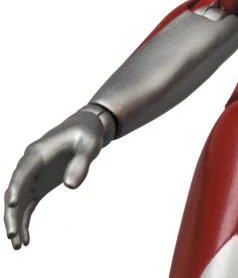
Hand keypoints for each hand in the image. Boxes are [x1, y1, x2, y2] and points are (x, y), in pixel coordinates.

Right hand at [4, 108, 106, 248]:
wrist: (87, 128)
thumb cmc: (87, 133)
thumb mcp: (90, 144)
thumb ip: (81, 162)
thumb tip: (71, 186)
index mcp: (38, 153)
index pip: (23, 172)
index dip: (16, 188)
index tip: (13, 205)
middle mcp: (30, 165)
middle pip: (14, 191)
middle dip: (11, 214)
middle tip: (13, 236)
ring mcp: (32, 177)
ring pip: (17, 202)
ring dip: (16, 222)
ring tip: (18, 245)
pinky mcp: (38, 185)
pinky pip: (27, 205)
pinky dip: (24, 220)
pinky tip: (26, 239)